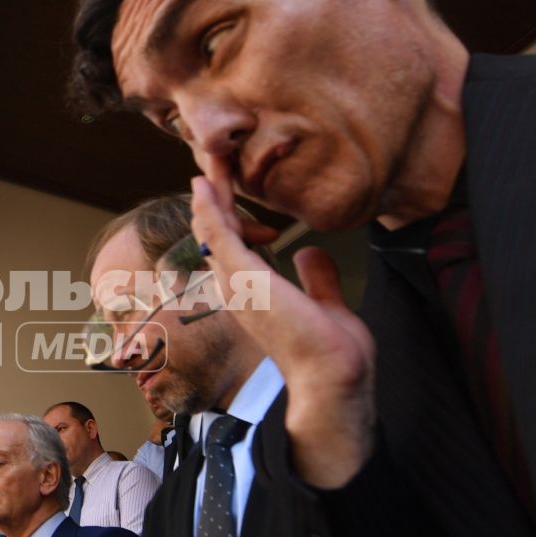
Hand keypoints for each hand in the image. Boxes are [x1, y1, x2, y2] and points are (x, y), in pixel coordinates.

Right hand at [191, 165, 375, 488]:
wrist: (331, 375)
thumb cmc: (329, 353)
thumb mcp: (324, 303)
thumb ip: (316, 277)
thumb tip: (309, 252)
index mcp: (253, 296)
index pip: (234, 249)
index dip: (230, 218)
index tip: (232, 190)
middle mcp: (236, 290)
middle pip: (215, 236)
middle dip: (213, 200)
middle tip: (215, 163)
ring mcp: (236, 284)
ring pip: (211, 230)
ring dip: (209, 194)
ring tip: (210, 160)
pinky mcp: (242, 276)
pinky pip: (217, 233)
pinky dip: (209, 206)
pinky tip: (204, 183)